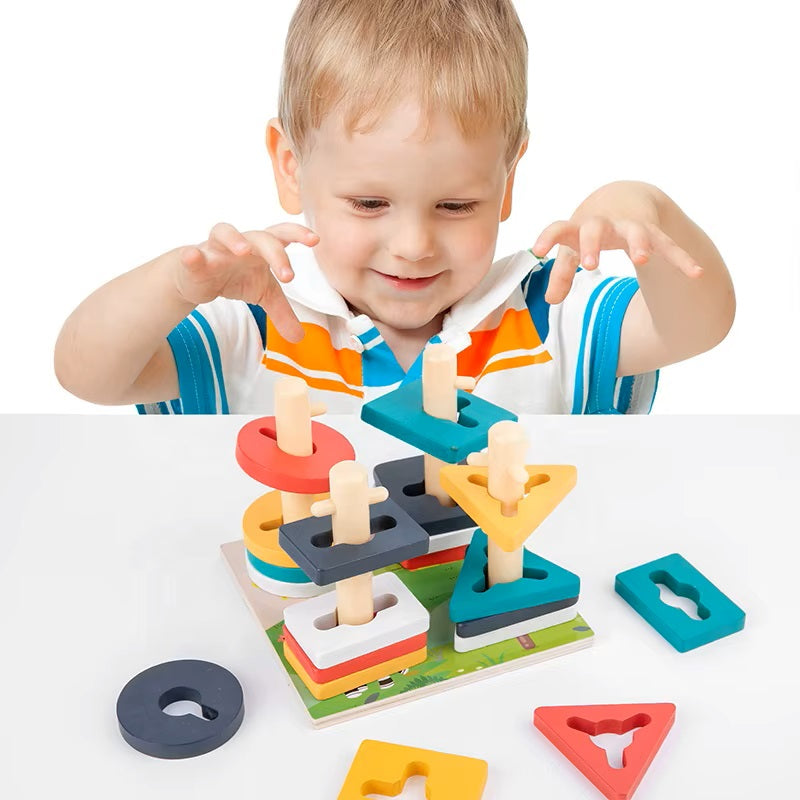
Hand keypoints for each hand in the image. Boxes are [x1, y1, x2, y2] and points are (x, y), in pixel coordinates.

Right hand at [175, 222, 317, 341]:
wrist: (197, 279)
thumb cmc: (235, 276)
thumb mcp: (263, 294)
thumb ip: (282, 313)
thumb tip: (300, 337)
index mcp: (261, 248)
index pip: (281, 235)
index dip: (298, 233)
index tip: (315, 240)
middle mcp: (240, 243)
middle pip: (260, 237)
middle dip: (275, 253)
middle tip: (288, 277)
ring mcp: (216, 248)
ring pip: (223, 232)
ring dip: (234, 239)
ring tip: (242, 250)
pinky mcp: (193, 260)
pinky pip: (191, 254)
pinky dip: (192, 256)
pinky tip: (193, 256)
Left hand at [532, 216, 703, 304]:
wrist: (623, 196)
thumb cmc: (590, 227)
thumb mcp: (573, 247)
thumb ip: (562, 273)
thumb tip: (551, 300)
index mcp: (579, 226)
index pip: (559, 228)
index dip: (548, 237)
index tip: (537, 250)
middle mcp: (604, 223)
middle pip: (596, 229)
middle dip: (593, 245)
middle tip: (590, 264)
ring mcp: (630, 227)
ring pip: (636, 232)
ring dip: (639, 244)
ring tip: (642, 258)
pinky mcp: (653, 233)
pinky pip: (668, 246)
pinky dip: (682, 259)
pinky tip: (696, 273)